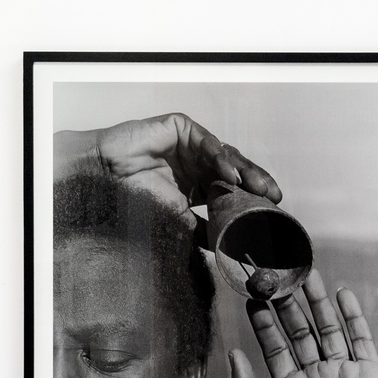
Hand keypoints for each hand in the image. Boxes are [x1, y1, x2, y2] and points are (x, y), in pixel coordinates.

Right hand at [53, 113, 281, 213]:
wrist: (103, 178)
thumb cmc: (135, 198)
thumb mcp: (177, 219)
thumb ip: (201, 230)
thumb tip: (224, 249)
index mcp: (199, 183)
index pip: (234, 189)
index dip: (253, 198)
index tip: (273, 211)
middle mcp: (198, 163)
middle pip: (236, 171)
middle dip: (256, 183)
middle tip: (274, 197)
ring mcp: (190, 145)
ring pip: (226, 156)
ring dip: (245, 172)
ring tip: (259, 188)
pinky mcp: (181, 128)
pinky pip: (207, 142)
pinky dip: (220, 158)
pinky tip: (230, 175)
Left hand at [227, 269, 377, 377]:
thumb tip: (232, 354)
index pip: (276, 347)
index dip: (265, 323)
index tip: (255, 298)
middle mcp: (317, 376)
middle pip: (301, 332)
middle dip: (290, 306)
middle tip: (279, 278)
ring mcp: (344, 372)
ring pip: (329, 329)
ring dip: (318, 303)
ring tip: (308, 275)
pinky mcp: (369, 372)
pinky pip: (360, 338)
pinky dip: (352, 315)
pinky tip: (342, 293)